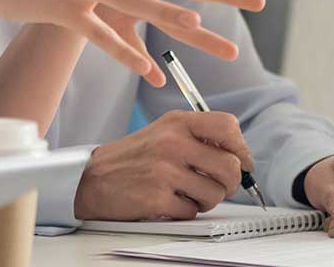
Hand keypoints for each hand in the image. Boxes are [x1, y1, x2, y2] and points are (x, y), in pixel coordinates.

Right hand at [73, 111, 255, 220]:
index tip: (240, 162)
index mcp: (177, 122)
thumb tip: (238, 156)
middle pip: (230, 166)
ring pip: (216, 193)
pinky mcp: (157, 197)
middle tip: (219, 186)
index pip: (228, 127)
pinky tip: (170, 201)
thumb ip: (198, 137)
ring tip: (189, 194)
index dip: (241, 149)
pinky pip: (193, 211)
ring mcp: (165, 170)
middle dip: (230, 183)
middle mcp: (173, 142)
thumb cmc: (133, 157)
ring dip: (207, 200)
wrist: (92, 177)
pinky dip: (185, 211)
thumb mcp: (164, 132)